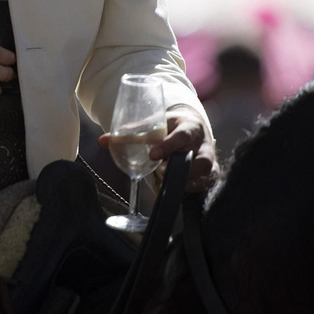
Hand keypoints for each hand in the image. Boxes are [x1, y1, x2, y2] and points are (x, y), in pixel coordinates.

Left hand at [97, 104, 215, 190]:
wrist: (192, 129)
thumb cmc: (170, 127)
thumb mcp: (155, 125)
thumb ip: (131, 134)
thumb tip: (102, 141)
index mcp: (190, 127)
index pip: (183, 136)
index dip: (169, 146)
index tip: (152, 155)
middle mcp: (205, 145)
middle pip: (201, 161)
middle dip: (181, 170)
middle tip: (159, 171)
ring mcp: (210, 160)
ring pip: (205, 175)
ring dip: (184, 181)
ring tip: (164, 179)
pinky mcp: (211, 173)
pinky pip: (204, 185)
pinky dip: (189, 188)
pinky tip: (174, 187)